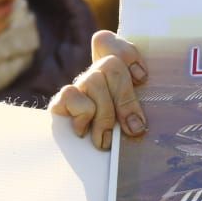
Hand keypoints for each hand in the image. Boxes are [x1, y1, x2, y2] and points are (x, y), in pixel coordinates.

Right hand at [48, 31, 148, 150]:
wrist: (78, 159)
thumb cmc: (115, 137)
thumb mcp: (130, 120)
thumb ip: (134, 110)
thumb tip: (137, 126)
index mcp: (114, 73)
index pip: (108, 41)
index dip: (126, 53)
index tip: (141, 78)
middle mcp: (94, 75)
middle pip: (110, 64)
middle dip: (124, 98)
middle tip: (133, 127)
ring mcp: (78, 87)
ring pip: (95, 81)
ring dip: (105, 115)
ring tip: (106, 140)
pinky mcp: (60, 102)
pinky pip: (73, 96)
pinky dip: (83, 116)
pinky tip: (83, 132)